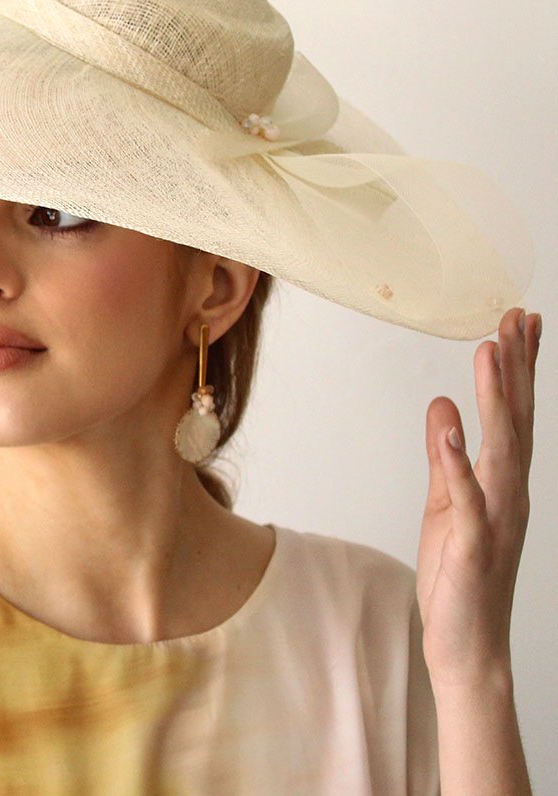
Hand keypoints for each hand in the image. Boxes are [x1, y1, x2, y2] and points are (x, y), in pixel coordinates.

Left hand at [417, 306, 540, 689]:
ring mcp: (493, 519)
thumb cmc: (459, 572)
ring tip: (489, 353)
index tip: (517, 324)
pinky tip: (451, 431)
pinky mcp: (470, 545)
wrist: (467, 642)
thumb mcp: (445, 502)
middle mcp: (507, 494)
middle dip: (515, 370)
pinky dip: (458, 465)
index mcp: (501, 482)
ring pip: (498, 450)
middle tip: (515, 318)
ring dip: (495, 401)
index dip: (516, 370)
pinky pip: (466, 500)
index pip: (513, 415)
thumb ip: (445, 456)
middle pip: (515, 422)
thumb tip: (442, 406)